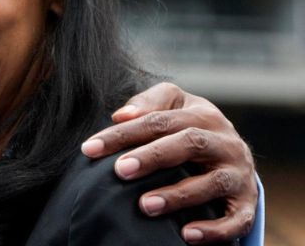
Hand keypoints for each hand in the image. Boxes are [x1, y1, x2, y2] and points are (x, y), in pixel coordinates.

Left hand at [80, 82, 255, 243]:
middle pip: (188, 143)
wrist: (235, 156)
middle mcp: (225, 142)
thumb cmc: (191, 129)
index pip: (158, 120)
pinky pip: (236, 219)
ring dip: (178, 195)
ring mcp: (238, 173)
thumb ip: (149, 105)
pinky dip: (213, 229)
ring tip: (146, 205)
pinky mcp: (247, 204)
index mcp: (203, 115)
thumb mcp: (175, 107)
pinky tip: (187, 235)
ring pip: (212, 182)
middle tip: (120, 170)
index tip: (90, 149)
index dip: (123, 134)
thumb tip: (120, 115)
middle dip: (152, 157)